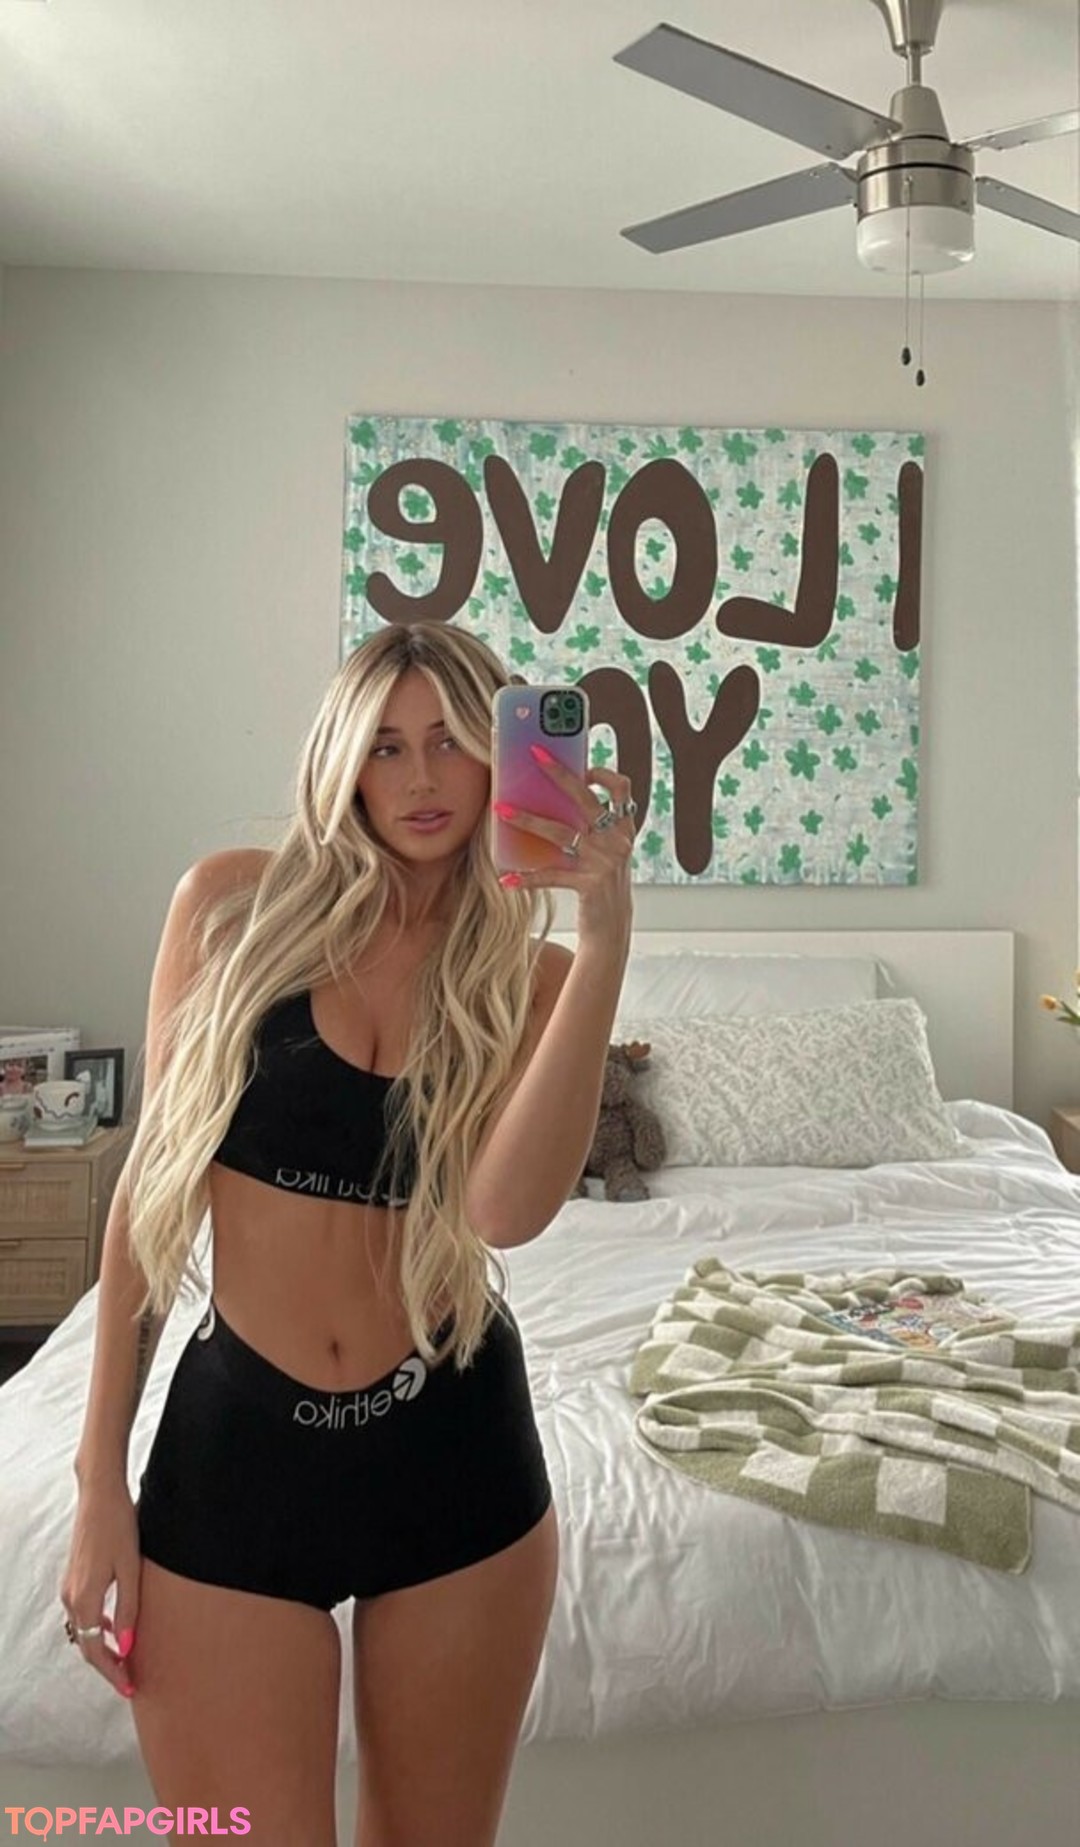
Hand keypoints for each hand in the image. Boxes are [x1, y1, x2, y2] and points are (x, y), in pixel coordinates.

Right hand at [60, 1484, 141, 1698]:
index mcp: (84, 1599)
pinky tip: (115, 1627)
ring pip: (85, 1629)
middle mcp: (71, 1597)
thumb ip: (128, 1609)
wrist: (100, 1495)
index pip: (95, 1650)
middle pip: (87, 1644)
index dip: (111, 1672)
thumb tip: (127, 1646)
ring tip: (126, 1659)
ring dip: (103, 1646)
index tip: (129, 1687)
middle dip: (108, 1665)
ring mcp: (69, 1587)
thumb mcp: (130, 1570)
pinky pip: (84, 1613)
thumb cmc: (119, 1527)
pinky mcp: (74, 1577)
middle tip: (130, 1680)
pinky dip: (98, 1627)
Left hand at [493, 745, 634, 949]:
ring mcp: (603, 862)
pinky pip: (551, 875)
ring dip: (529, 820)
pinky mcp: (588, 885)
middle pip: (586, 799)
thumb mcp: (604, 851)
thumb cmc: (601, 883)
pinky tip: (507, 879)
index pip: (622, 789)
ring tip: (502, 811)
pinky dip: (527, 877)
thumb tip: (554, 799)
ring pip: (561, 833)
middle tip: (536, 756)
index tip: (581, 766)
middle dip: (560, 774)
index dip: (603, 773)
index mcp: (623, 829)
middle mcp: (616, 841)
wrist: (613, 926)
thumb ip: (589, 827)